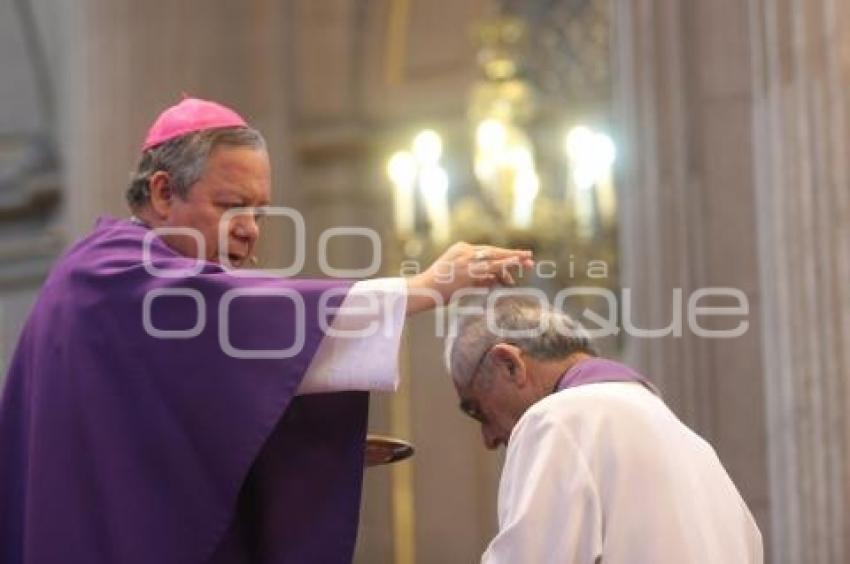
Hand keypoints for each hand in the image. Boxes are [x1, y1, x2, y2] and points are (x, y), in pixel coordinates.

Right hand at [405, 242, 533, 314]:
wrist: (423, 290)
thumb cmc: (439, 287)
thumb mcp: (459, 278)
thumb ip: (478, 277)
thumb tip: (495, 280)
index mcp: (461, 249)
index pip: (487, 251)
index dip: (504, 255)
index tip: (519, 257)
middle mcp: (464, 252)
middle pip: (494, 251)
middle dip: (513, 255)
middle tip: (530, 256)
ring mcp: (465, 260)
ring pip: (493, 258)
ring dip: (511, 259)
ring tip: (527, 260)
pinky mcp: (466, 270)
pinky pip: (488, 268)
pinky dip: (502, 266)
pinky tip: (513, 266)